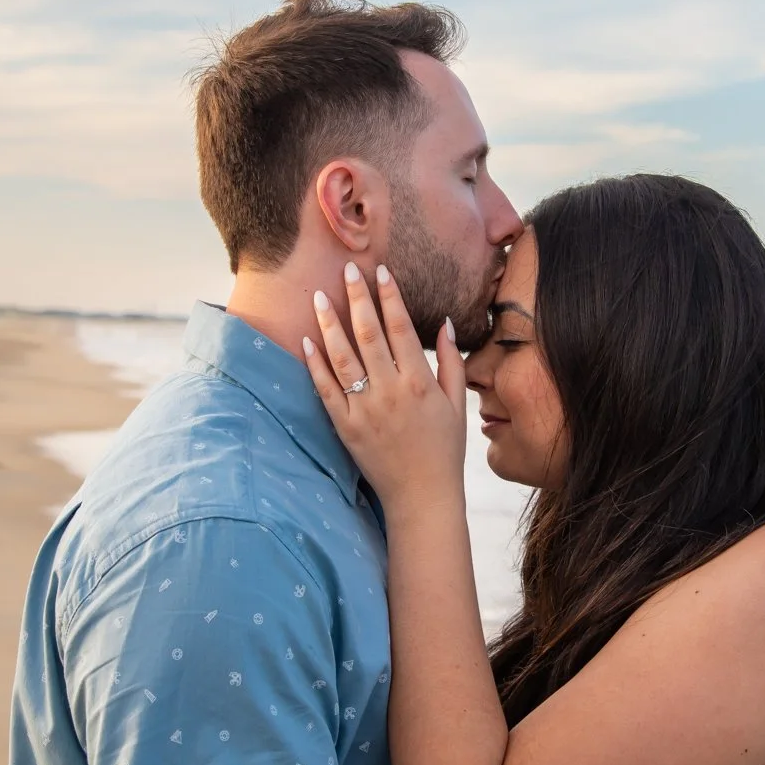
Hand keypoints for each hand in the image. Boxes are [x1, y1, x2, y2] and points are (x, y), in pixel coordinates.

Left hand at [303, 263, 467, 508]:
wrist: (421, 495)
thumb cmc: (443, 450)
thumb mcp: (457, 405)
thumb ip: (452, 363)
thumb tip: (444, 323)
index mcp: (419, 381)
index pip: (401, 327)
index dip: (389, 296)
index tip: (380, 271)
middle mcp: (390, 391)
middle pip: (368, 333)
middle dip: (357, 297)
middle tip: (347, 268)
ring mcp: (364, 409)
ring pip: (342, 356)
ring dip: (329, 323)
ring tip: (320, 296)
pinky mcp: (345, 426)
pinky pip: (325, 389)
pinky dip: (315, 364)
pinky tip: (308, 341)